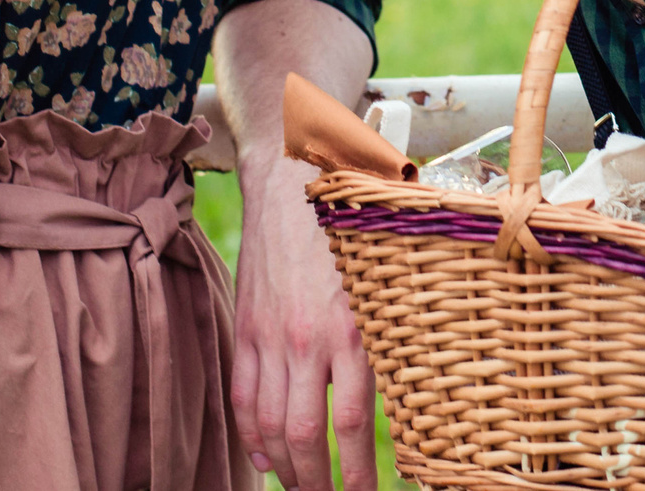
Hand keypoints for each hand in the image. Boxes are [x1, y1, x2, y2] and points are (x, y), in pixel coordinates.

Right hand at [234, 162, 377, 489]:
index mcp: (351, 331)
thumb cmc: (350, 231)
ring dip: (286, 468)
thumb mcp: (383, 283)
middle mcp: (307, 340)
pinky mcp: (246, 328)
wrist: (291, 184)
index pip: (351, 426)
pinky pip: (243, 395)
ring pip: (270, 425)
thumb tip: (401, 392)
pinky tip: (263, 456)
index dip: (358, 474)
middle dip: (316, 484)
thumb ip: (385, 336)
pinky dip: (250, 434)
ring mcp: (271, 337)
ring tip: (301, 489)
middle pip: (305, 436)